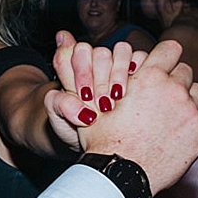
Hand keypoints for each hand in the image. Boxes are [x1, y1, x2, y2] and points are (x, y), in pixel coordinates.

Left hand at [43, 31, 142, 150]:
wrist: (97, 146)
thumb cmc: (73, 129)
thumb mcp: (58, 119)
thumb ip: (56, 102)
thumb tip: (62, 91)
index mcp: (71, 68)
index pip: (72, 51)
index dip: (80, 69)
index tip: (83, 93)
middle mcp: (94, 64)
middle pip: (100, 53)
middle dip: (100, 78)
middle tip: (99, 101)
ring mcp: (116, 66)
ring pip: (121, 52)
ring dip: (119, 74)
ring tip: (116, 99)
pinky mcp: (137, 72)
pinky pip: (141, 59)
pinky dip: (137, 71)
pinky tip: (132, 90)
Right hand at [76, 39, 197, 194]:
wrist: (118, 173)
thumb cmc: (103, 140)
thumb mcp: (97, 103)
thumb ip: (109, 82)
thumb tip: (100, 66)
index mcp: (150, 77)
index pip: (171, 48)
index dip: (166, 55)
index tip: (162, 64)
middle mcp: (174, 90)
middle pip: (186, 71)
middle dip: (175, 81)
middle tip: (161, 97)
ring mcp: (191, 113)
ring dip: (191, 100)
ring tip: (176, 115)